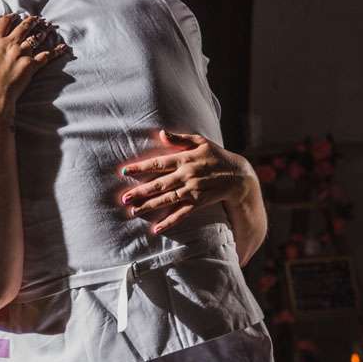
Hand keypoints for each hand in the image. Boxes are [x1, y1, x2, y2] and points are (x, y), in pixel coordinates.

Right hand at [0, 14, 66, 113]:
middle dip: (30, 21)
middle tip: (36, 18)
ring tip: (48, 27)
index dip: (9, 18)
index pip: (3, 23)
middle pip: (23, 28)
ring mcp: (22, 55)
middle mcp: (10, 45)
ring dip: (43, 31)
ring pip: (36, 38)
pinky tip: (63, 47)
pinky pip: (46, 56)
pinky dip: (56, 51)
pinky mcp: (31, 66)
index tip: (14, 15)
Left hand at [120, 130, 256, 232]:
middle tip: (124, 198)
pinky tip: (156, 228)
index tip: (124, 172)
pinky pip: (182, 213)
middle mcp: (187, 175)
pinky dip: (169, 221)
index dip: (140, 167)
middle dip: (140, 191)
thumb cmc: (216, 155)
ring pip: (167, 199)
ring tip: (133, 211)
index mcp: (185, 159)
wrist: (239, 175)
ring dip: (150, 206)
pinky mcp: (199, 202)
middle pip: (159, 184)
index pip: (158, 163)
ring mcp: (193, 190)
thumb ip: (179, 138)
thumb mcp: (200, 141)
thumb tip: (161, 133)